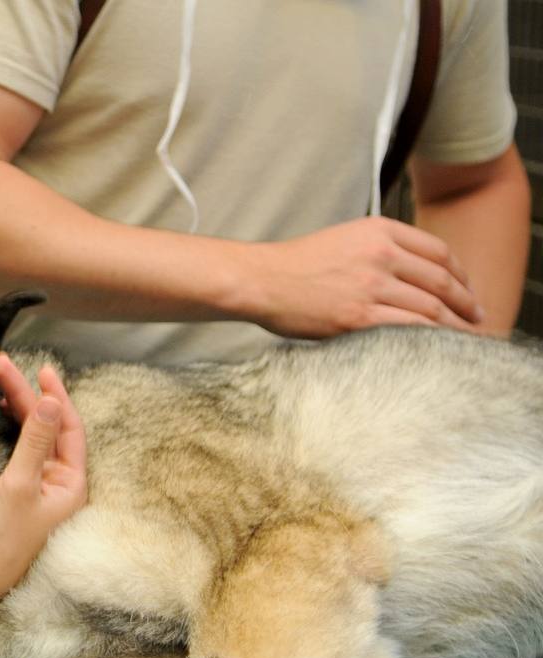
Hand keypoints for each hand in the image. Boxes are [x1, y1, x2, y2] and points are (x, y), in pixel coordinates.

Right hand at [0, 353, 86, 618]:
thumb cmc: (0, 538)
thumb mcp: (19, 484)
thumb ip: (34, 440)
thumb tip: (50, 401)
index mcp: (71, 486)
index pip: (70, 429)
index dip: (56, 396)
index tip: (40, 369)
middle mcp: (59, 486)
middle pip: (48, 429)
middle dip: (28, 396)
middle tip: (3, 365)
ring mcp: (38, 490)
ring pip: (33, 438)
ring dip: (19, 410)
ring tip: (1, 382)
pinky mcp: (16, 495)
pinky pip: (20, 452)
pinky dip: (10, 429)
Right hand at [243, 217, 483, 337]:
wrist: (261, 280)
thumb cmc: (296, 265)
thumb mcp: (344, 238)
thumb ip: (379, 248)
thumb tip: (412, 273)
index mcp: (379, 231)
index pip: (438, 251)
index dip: (461, 273)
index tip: (467, 289)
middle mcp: (381, 254)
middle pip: (442, 280)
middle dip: (467, 302)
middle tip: (478, 316)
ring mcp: (372, 286)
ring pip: (431, 307)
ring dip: (455, 325)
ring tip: (466, 337)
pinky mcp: (359, 317)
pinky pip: (410, 328)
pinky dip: (432, 338)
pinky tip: (440, 346)